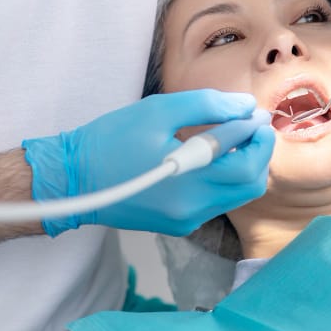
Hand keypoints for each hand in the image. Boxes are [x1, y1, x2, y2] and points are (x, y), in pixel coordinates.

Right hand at [22, 90, 274, 236]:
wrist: (72, 179)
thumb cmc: (110, 140)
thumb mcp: (160, 110)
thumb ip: (208, 106)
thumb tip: (245, 106)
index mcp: (189, 182)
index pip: (248, 164)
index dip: (258, 135)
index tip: (254, 113)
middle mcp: (193, 209)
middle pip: (251, 185)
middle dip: (257, 152)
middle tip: (246, 125)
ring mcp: (186, 220)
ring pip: (237, 195)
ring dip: (242, 164)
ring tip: (228, 135)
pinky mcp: (178, 224)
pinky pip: (217, 201)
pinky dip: (224, 178)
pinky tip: (208, 155)